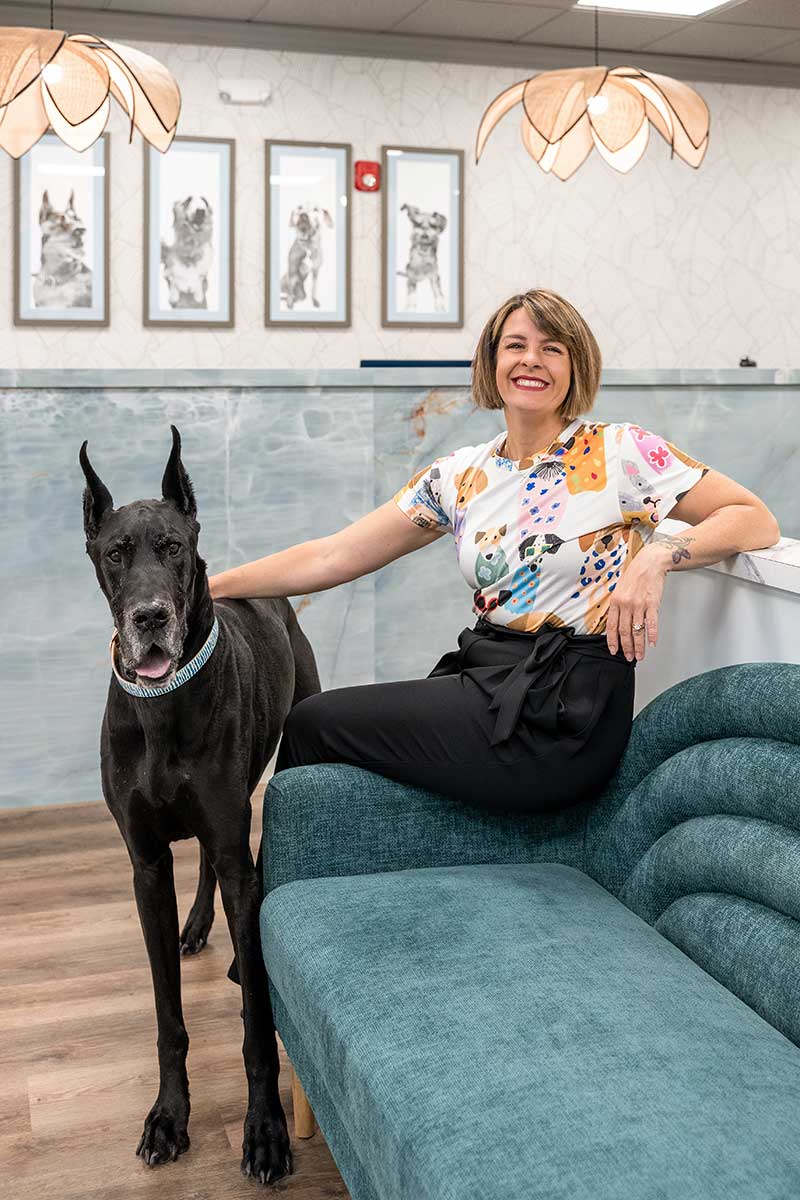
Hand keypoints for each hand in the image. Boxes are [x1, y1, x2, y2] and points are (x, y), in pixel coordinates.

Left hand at [606, 545, 670, 662]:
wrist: (650, 562)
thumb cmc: (635, 575)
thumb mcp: (620, 589)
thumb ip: (617, 605)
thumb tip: (616, 622)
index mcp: (616, 601)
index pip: (611, 626)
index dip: (612, 641)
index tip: (614, 651)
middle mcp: (626, 604)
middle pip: (624, 632)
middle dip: (626, 647)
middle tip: (629, 657)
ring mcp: (639, 605)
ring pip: (637, 631)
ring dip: (638, 646)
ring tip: (639, 655)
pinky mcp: (652, 604)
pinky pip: (652, 623)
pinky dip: (652, 635)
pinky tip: (652, 643)